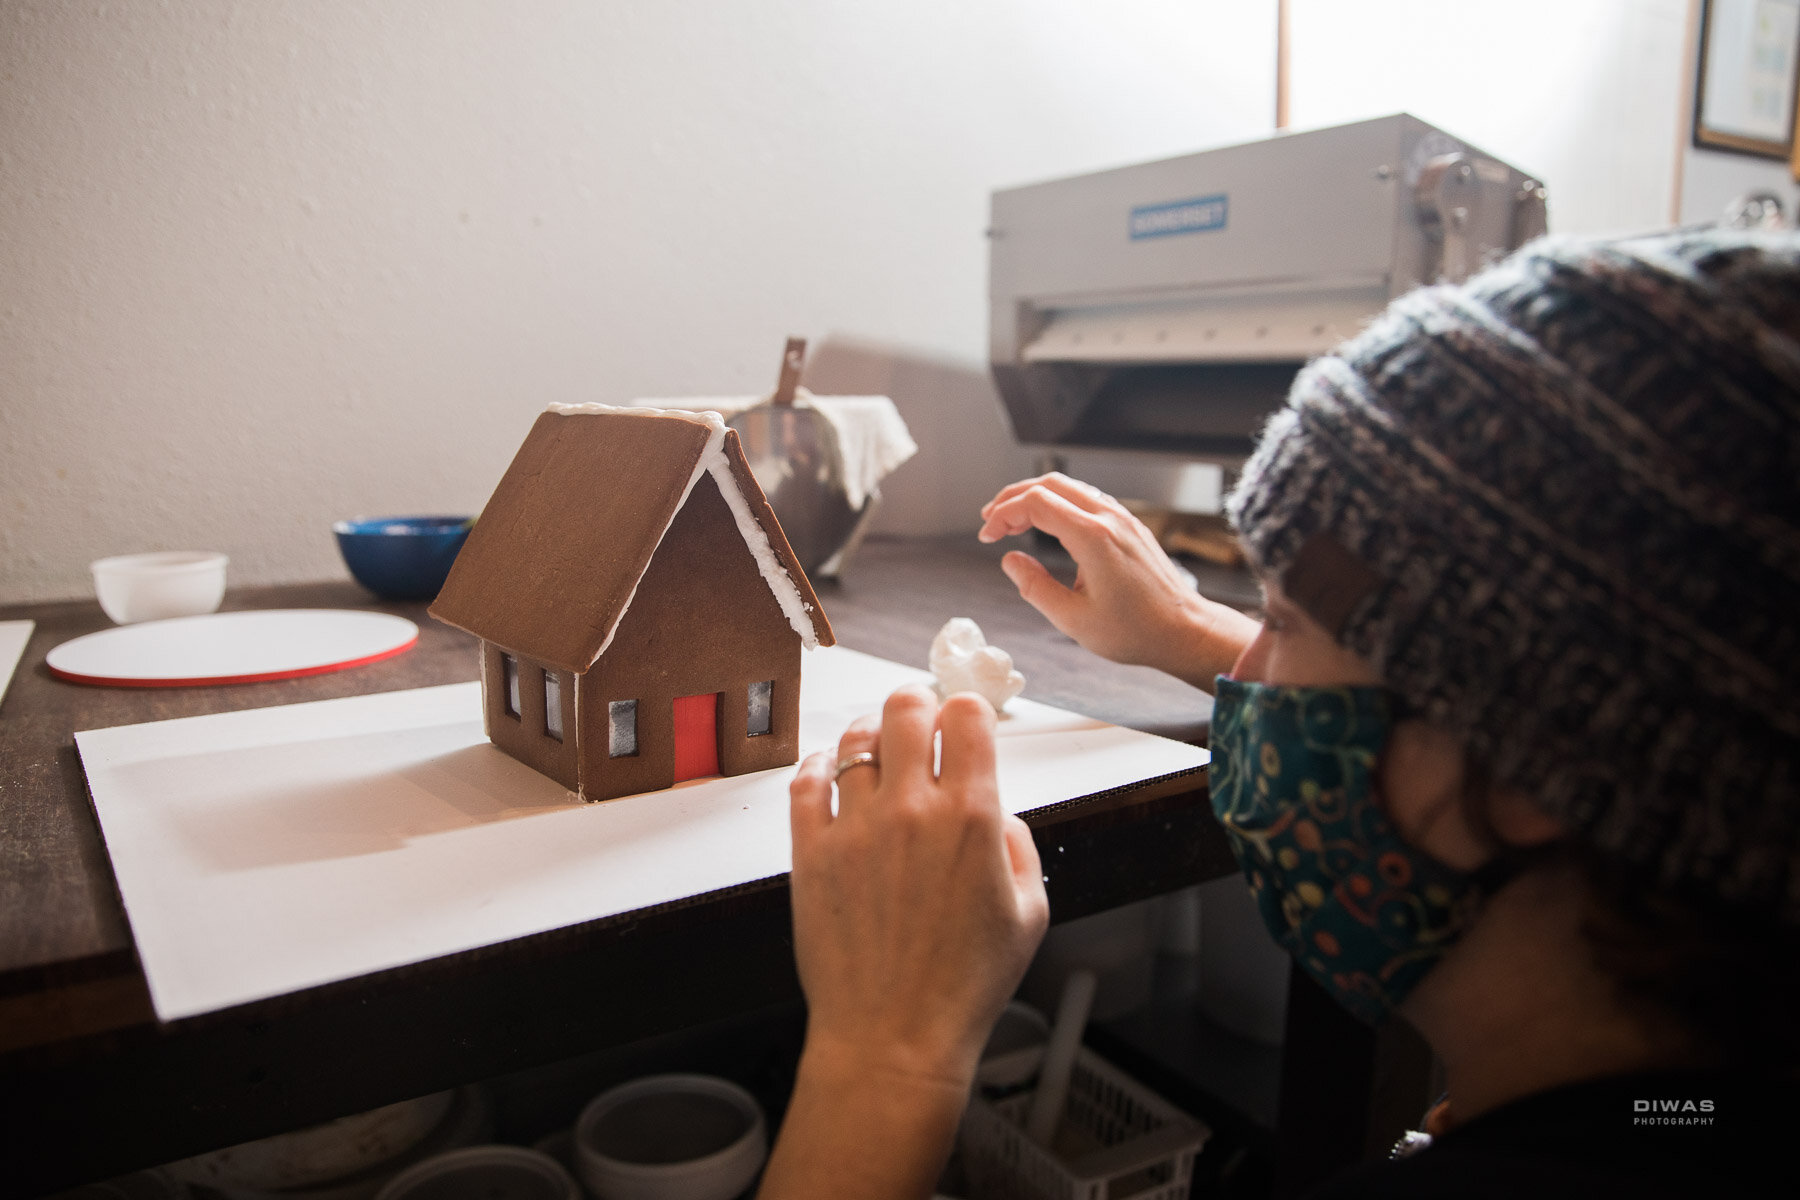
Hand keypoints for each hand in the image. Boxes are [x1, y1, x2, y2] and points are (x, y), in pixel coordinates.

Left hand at [788, 685, 1048, 1088]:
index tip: (965, 722)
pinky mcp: (810, 852)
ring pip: (854, 738)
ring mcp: (854, 828)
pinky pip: (806, 780)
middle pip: (905, 706)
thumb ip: (1020, 845)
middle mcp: (910, 810)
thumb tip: (995, 809)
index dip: (968, 709)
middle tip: (919, 722)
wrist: (895, 1037)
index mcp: (971, 817)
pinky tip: (831, 776)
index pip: (966, 714)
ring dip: (871, 736)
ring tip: (877, 753)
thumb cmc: (965, 984)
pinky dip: (819, 767)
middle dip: (917, 704)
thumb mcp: (1030, 913)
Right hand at [977, 473, 1258, 689]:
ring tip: (1013, 521)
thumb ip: (1034, 587)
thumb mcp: (1073, 620)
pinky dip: (1059, 503)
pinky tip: (1048, 524)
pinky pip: (1087, 498)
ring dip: (1036, 497)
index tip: (987, 536)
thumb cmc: (1135, 631)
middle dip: (1013, 497)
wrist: (1184, 631)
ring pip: (1070, 486)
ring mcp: (1123, 518)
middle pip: (1050, 484)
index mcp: (1093, 538)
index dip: (1003, 514)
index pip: (1036, 503)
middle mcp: (1109, 518)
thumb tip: (1010, 561)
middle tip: (991, 521)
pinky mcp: (1130, 526)